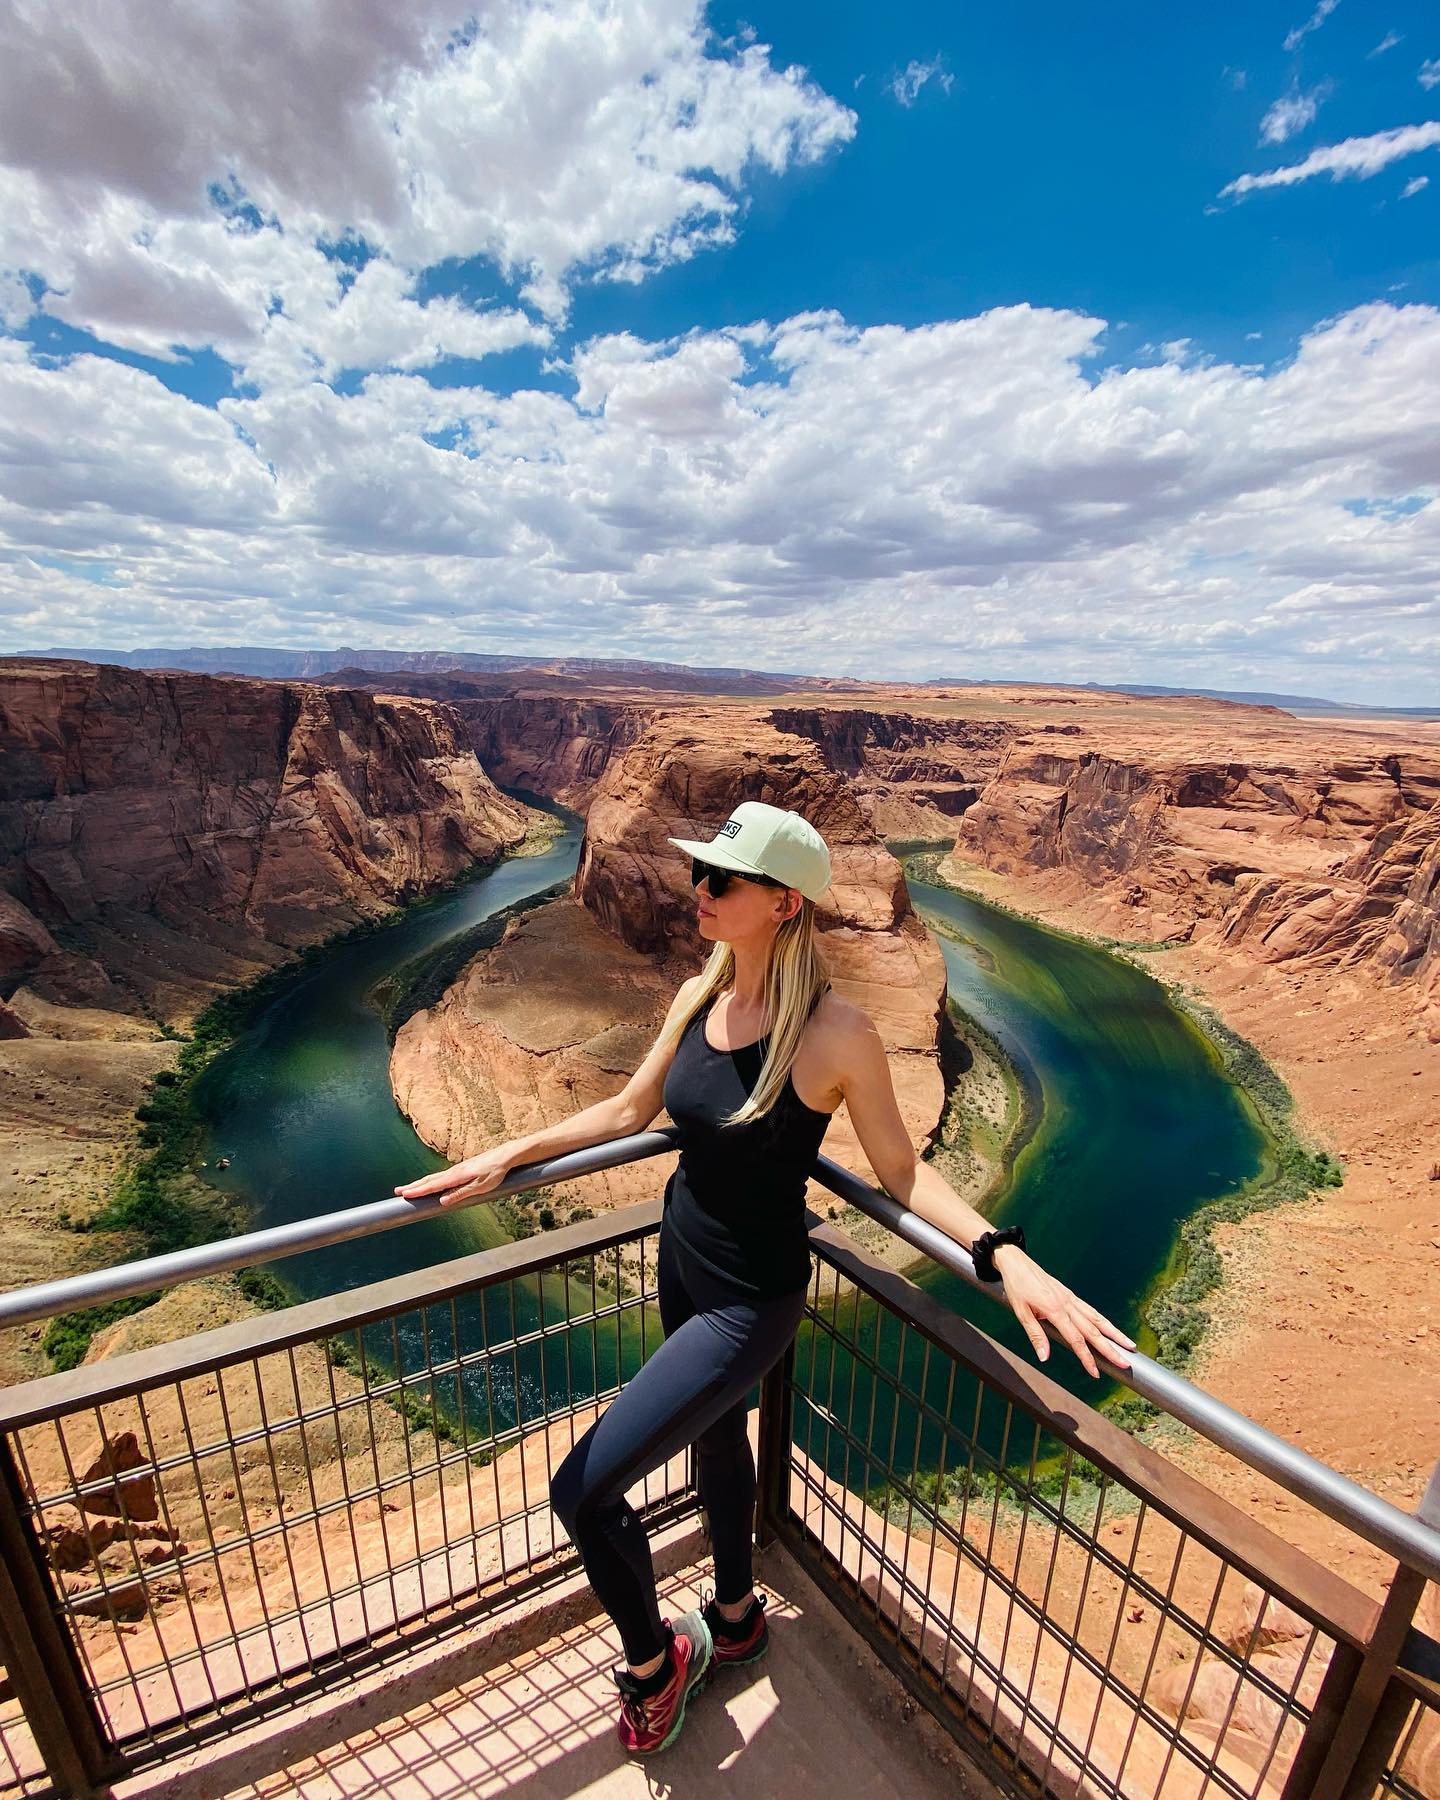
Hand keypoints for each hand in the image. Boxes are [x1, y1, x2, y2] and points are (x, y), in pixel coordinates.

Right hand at [393, 1146, 513, 1208]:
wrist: (505, 1156)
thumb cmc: (494, 1172)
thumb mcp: (480, 1187)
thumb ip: (461, 1194)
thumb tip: (442, 1201)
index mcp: (456, 1176)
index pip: (433, 1185)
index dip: (418, 1191)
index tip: (404, 1195)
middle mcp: (453, 1171)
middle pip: (429, 1180)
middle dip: (413, 1187)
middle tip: (397, 1192)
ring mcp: (457, 1169)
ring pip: (434, 1177)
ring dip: (420, 1183)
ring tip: (408, 1188)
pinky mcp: (461, 1169)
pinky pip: (441, 1176)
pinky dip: (430, 1180)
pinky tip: (429, 1184)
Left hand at [991, 1247, 1134, 1378]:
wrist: (1016, 1262)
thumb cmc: (1017, 1286)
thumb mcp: (1021, 1312)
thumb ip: (1036, 1336)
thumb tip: (1045, 1358)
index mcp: (1055, 1310)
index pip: (1076, 1339)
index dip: (1087, 1358)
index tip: (1096, 1372)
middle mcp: (1067, 1304)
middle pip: (1093, 1331)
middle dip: (1110, 1349)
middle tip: (1125, 1363)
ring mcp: (1071, 1298)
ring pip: (1097, 1318)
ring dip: (1114, 1333)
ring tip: (1130, 1346)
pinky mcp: (1070, 1295)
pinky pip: (1091, 1310)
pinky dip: (1103, 1321)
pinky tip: (1110, 1329)